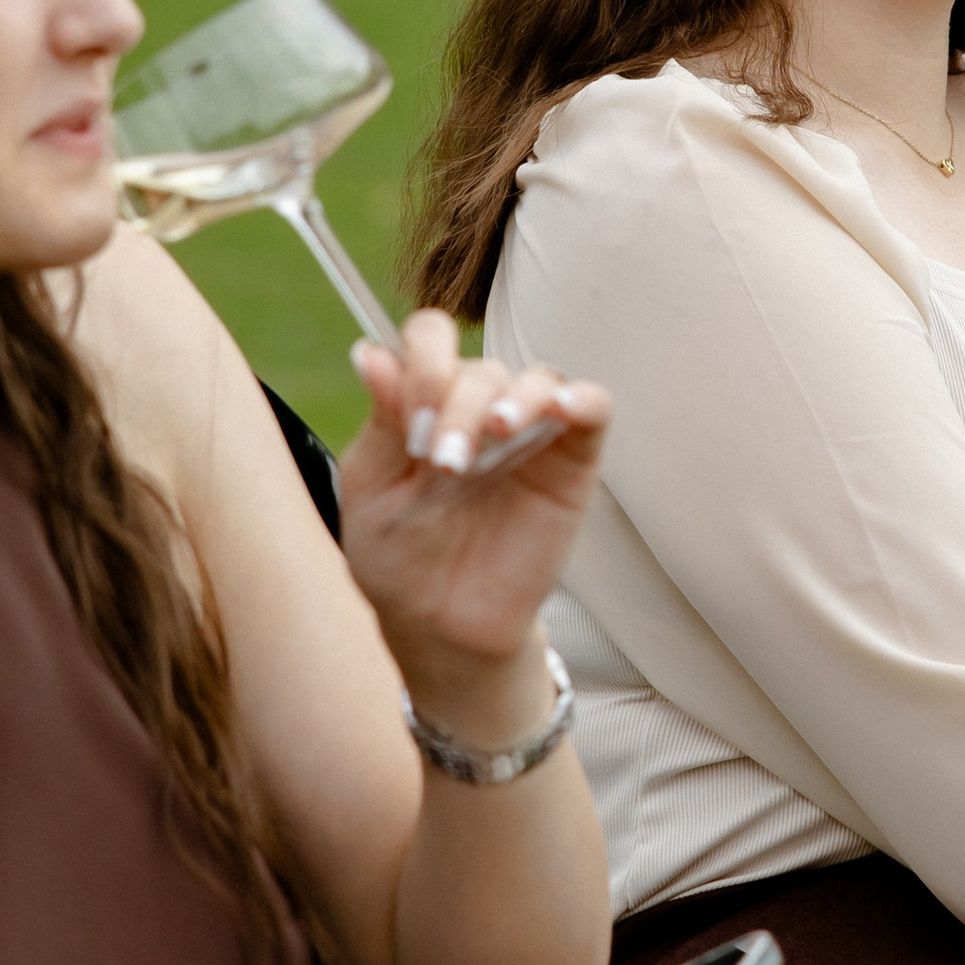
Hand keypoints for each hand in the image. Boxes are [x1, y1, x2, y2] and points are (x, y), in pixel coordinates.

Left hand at [339, 311, 608, 705]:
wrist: (442, 624)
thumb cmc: (399, 556)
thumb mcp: (372, 488)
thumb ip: (381, 421)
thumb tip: (372, 352)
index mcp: (426, 402)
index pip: (431, 340)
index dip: (422, 364)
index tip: (410, 424)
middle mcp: (479, 406)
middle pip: (480, 366)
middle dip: (457, 405)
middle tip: (444, 462)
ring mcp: (529, 431)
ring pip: (537, 377)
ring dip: (512, 398)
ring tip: (495, 433)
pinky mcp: (572, 460)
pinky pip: (592, 407)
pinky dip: (581, 398)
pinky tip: (559, 410)